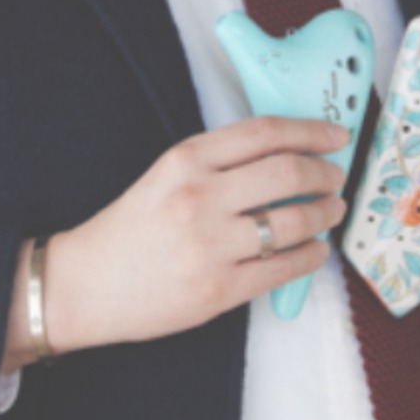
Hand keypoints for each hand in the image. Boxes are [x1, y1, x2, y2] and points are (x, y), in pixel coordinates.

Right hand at [44, 114, 350, 353]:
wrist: (84, 286)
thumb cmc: (128, 230)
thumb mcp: (165, 177)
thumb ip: (217, 164)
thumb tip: (287, 155)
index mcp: (184, 161)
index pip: (264, 132)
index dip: (309, 130)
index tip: (333, 134)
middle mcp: (199, 198)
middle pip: (288, 172)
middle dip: (325, 173)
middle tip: (336, 176)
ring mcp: (210, 246)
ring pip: (294, 221)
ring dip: (325, 214)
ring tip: (331, 211)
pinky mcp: (219, 290)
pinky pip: (283, 268)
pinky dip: (311, 256)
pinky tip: (315, 249)